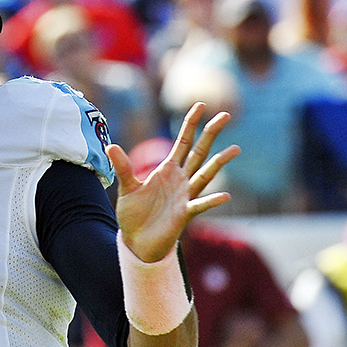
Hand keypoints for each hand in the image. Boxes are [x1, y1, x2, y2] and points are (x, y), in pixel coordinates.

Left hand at [107, 102, 239, 261]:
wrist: (136, 241)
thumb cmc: (134, 214)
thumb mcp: (127, 187)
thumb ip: (123, 167)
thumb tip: (110, 145)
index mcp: (167, 169)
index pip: (183, 141)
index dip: (191, 124)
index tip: (201, 105)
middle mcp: (180, 180)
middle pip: (199, 152)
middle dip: (211, 134)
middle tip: (226, 115)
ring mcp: (185, 196)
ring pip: (205, 175)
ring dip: (220, 163)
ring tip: (236, 149)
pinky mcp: (184, 214)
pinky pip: (200, 205)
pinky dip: (211, 201)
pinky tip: (225, 196)